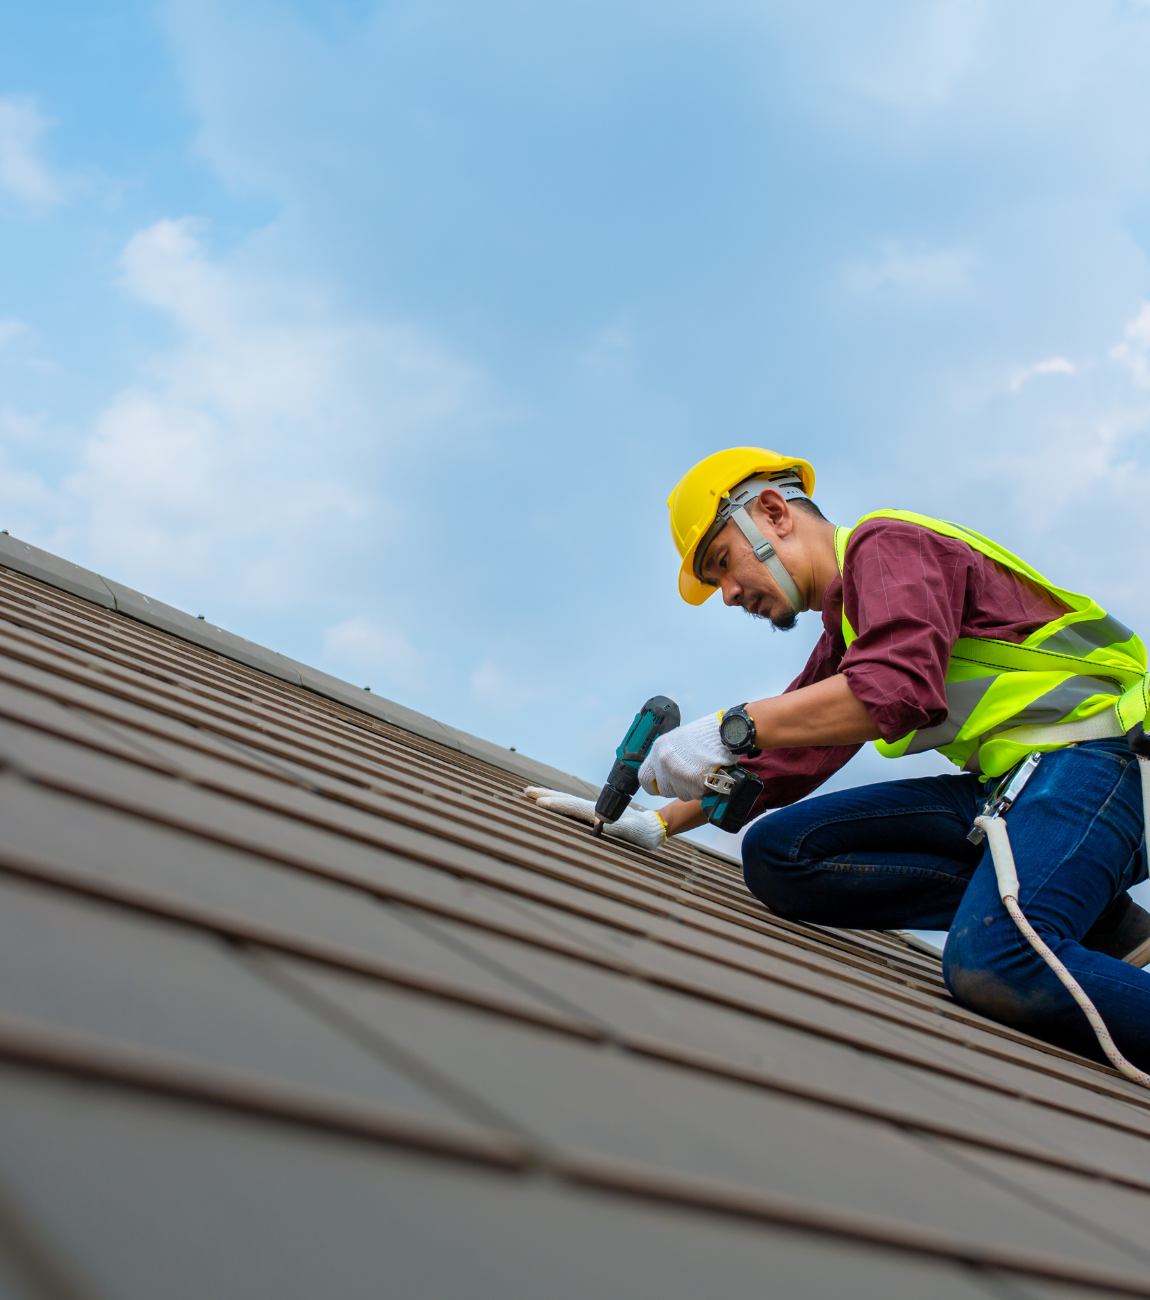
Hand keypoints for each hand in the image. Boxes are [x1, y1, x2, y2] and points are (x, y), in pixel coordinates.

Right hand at [523, 787, 666, 850]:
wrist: (652, 828)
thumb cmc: (640, 834)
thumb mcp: (629, 832)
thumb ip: (614, 828)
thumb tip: (596, 824)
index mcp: (597, 812)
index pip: (572, 806)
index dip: (555, 804)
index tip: (538, 802)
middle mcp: (592, 809)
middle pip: (565, 799)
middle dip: (545, 795)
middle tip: (526, 791)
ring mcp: (592, 811)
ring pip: (567, 801)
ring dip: (550, 797)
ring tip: (534, 794)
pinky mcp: (594, 815)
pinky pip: (572, 808)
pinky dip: (559, 803)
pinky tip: (553, 804)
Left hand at [638, 711, 737, 801]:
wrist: (726, 734)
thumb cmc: (706, 734)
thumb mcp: (678, 739)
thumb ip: (667, 756)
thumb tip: (663, 770)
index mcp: (658, 750)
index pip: (645, 778)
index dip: (654, 784)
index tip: (660, 784)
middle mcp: (664, 765)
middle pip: (664, 790)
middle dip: (676, 787)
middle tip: (688, 776)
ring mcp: (678, 777)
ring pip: (681, 794)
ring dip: (690, 788)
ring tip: (702, 771)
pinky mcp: (694, 786)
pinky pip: (696, 795)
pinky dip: (703, 789)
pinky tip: (709, 775)